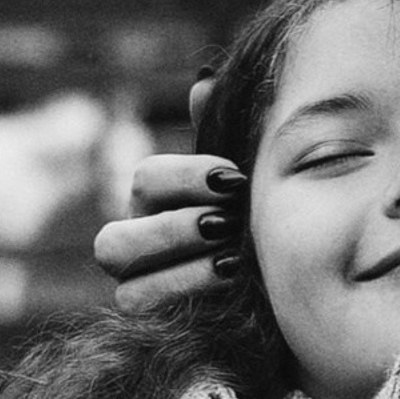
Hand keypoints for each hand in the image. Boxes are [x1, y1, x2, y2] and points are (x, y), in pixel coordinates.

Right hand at [93, 76, 241, 313]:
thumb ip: (226, 136)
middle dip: (173, 227)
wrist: (283, 286)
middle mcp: (134, 242)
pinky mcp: (146, 315)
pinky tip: (232, 284)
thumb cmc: (260, 222)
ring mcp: (134, 283)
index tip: (237, 180)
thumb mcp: (249, 178)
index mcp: (156, 201)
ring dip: (177, 262)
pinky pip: (141, 304)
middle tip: (226, 223)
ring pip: (121, 270)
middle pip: (116, 232)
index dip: (187, 177)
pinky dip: (185, 292)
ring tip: (231, 258)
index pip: (148, 179)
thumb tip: (204, 83)